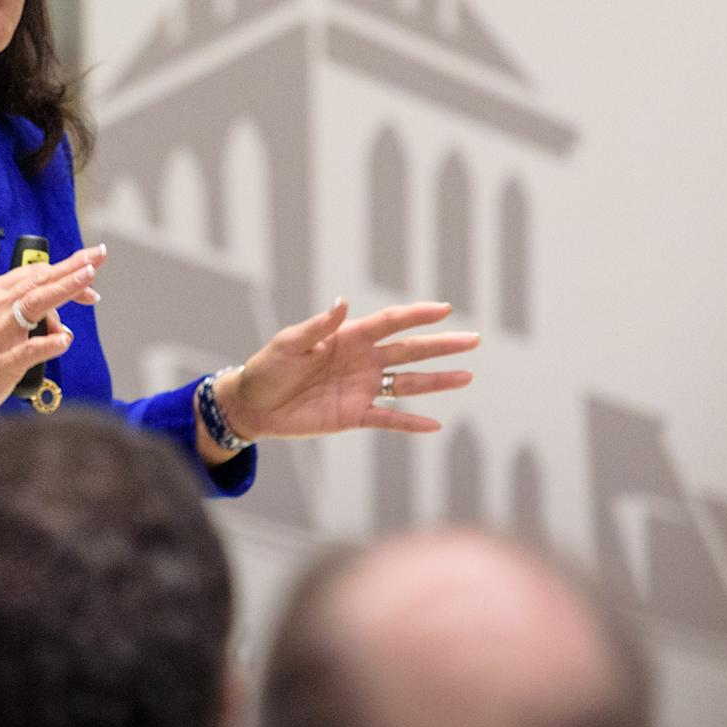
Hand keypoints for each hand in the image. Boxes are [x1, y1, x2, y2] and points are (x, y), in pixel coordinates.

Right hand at [0, 244, 106, 458]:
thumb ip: (25, 317)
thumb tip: (61, 327)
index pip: (35, 274)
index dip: (66, 271)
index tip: (90, 270)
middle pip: (40, 280)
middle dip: (73, 267)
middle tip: (98, 257)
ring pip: (37, 304)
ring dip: (65, 290)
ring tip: (89, 284)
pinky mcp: (2, 361)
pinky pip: (31, 348)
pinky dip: (50, 343)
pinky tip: (65, 340)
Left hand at [218, 300, 475, 440]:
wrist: (253, 405)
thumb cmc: (268, 367)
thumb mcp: (289, 343)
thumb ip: (319, 326)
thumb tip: (344, 302)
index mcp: (348, 337)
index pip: (391, 323)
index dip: (417, 315)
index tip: (445, 309)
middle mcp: (362, 361)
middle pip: (409, 351)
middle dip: (441, 345)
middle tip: (473, 340)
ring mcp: (361, 389)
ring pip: (407, 383)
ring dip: (436, 381)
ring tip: (467, 376)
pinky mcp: (354, 416)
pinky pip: (388, 419)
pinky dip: (411, 422)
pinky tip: (435, 424)